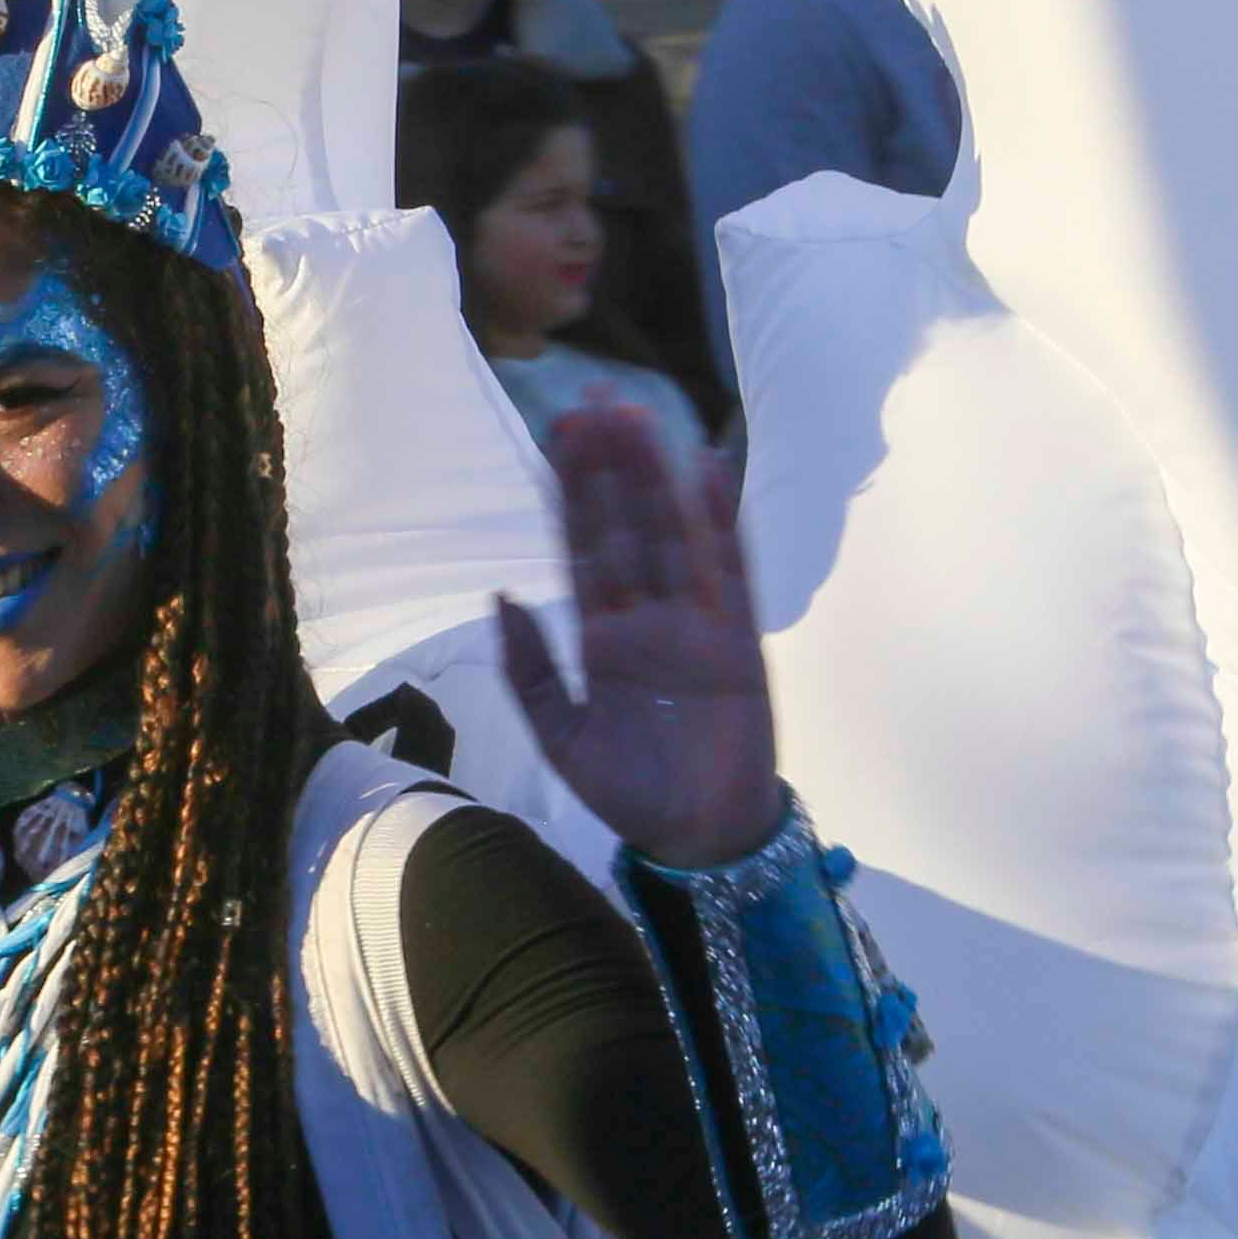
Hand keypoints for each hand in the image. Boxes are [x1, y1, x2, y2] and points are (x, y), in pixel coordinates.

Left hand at [497, 407, 780, 866]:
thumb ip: (528, 671)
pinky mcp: (737, 638)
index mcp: (602, 637)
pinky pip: (729, 568)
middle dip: (608, 467)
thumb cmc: (633, 793)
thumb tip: (500, 595)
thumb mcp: (559, 738)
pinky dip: (720, 519)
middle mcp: (647, 616)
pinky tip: (707, 467)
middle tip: (593, 400)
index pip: (581, 549)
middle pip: (624, 526)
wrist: (700, 838)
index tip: (556, 434)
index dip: (570, 493)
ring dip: (653, 477)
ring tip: (636, 418)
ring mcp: (694, 621)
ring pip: (669, 533)